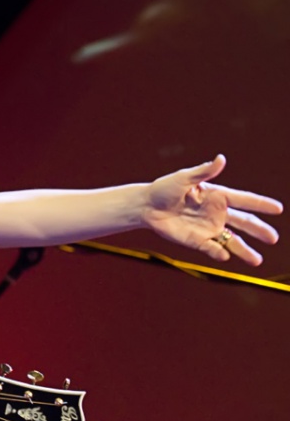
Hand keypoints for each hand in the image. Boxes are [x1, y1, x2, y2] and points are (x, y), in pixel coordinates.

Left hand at [143, 155, 282, 264]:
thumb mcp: (184, 178)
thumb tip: (221, 158)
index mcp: (217, 196)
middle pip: (243, 223)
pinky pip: (211, 248)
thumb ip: (204, 171)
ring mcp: (208, 228)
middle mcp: (217, 213)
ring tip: (257, 261)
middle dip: (259, 230)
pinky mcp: (196, 240)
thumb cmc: (163, 189)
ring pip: (231, 241)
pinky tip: (225, 256)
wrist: (145, 207)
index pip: (243, 200)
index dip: (260, 204)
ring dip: (244, 251)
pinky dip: (218, 252)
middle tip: (274, 238)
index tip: (278, 209)